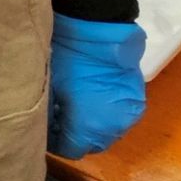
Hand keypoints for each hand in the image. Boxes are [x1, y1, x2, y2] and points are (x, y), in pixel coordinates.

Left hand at [48, 14, 146, 157]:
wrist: (98, 30)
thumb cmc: (67, 58)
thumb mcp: (49, 88)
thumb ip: (49, 117)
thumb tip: (44, 130)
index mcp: (92, 126)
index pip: (72, 149)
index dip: (55, 143)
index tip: (43, 132)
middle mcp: (115, 127)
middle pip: (90, 144)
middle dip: (72, 136)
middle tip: (56, 121)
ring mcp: (130, 115)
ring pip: (105, 133)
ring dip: (89, 127)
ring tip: (71, 110)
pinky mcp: (138, 101)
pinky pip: (117, 118)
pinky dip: (103, 116)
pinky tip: (89, 102)